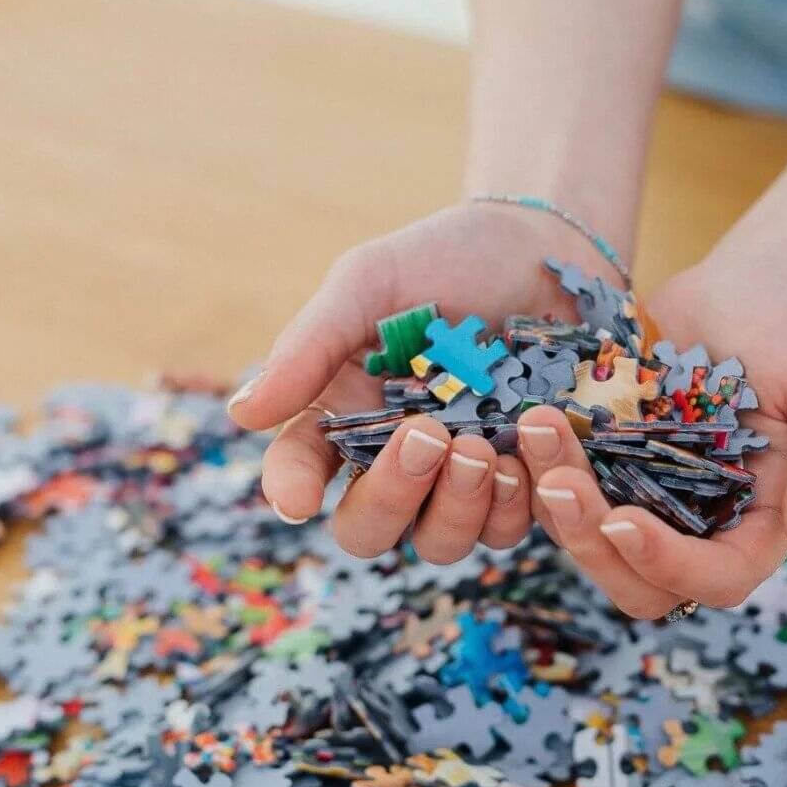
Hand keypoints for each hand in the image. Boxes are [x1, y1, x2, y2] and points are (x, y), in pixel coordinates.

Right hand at [227, 203, 619, 560]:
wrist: (543, 245)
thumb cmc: (446, 258)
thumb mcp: (371, 282)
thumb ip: (311, 345)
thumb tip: (243, 412)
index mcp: (344, 413)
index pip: (300, 467)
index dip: (291, 489)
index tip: (298, 498)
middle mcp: (396, 458)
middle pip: (369, 527)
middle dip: (391, 495)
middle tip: (427, 435)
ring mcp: (460, 477)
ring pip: (441, 542)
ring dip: (457, 507)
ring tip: (483, 447)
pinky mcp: (521, 479)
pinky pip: (510, 528)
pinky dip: (515, 505)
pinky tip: (526, 455)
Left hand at [512, 253, 786, 616]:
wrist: (752, 282)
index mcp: (756, 524)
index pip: (714, 578)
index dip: (667, 565)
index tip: (622, 522)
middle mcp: (694, 522)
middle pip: (635, 580)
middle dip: (590, 542)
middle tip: (558, 480)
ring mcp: (642, 491)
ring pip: (585, 533)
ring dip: (553, 496)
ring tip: (538, 427)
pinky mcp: (603, 454)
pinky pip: (558, 480)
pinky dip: (538, 461)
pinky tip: (526, 417)